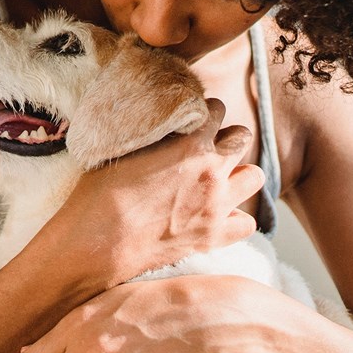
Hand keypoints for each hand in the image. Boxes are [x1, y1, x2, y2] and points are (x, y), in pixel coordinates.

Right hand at [44, 98, 264, 284]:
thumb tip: (162, 126)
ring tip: (219, 180)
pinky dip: (235, 218)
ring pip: (255, 177)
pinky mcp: (214, 237)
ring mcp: (217, 206)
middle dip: (227, 139)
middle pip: (242, 138)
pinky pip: (248, 223)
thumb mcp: (124, 150)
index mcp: (190, 143)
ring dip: (239, 174)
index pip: (216, 110)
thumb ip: (155, 136)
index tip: (195, 120)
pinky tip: (217, 216)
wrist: (97, 242)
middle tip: (208, 148)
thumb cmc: (99, 194)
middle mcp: (212, 171)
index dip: (204, 113)